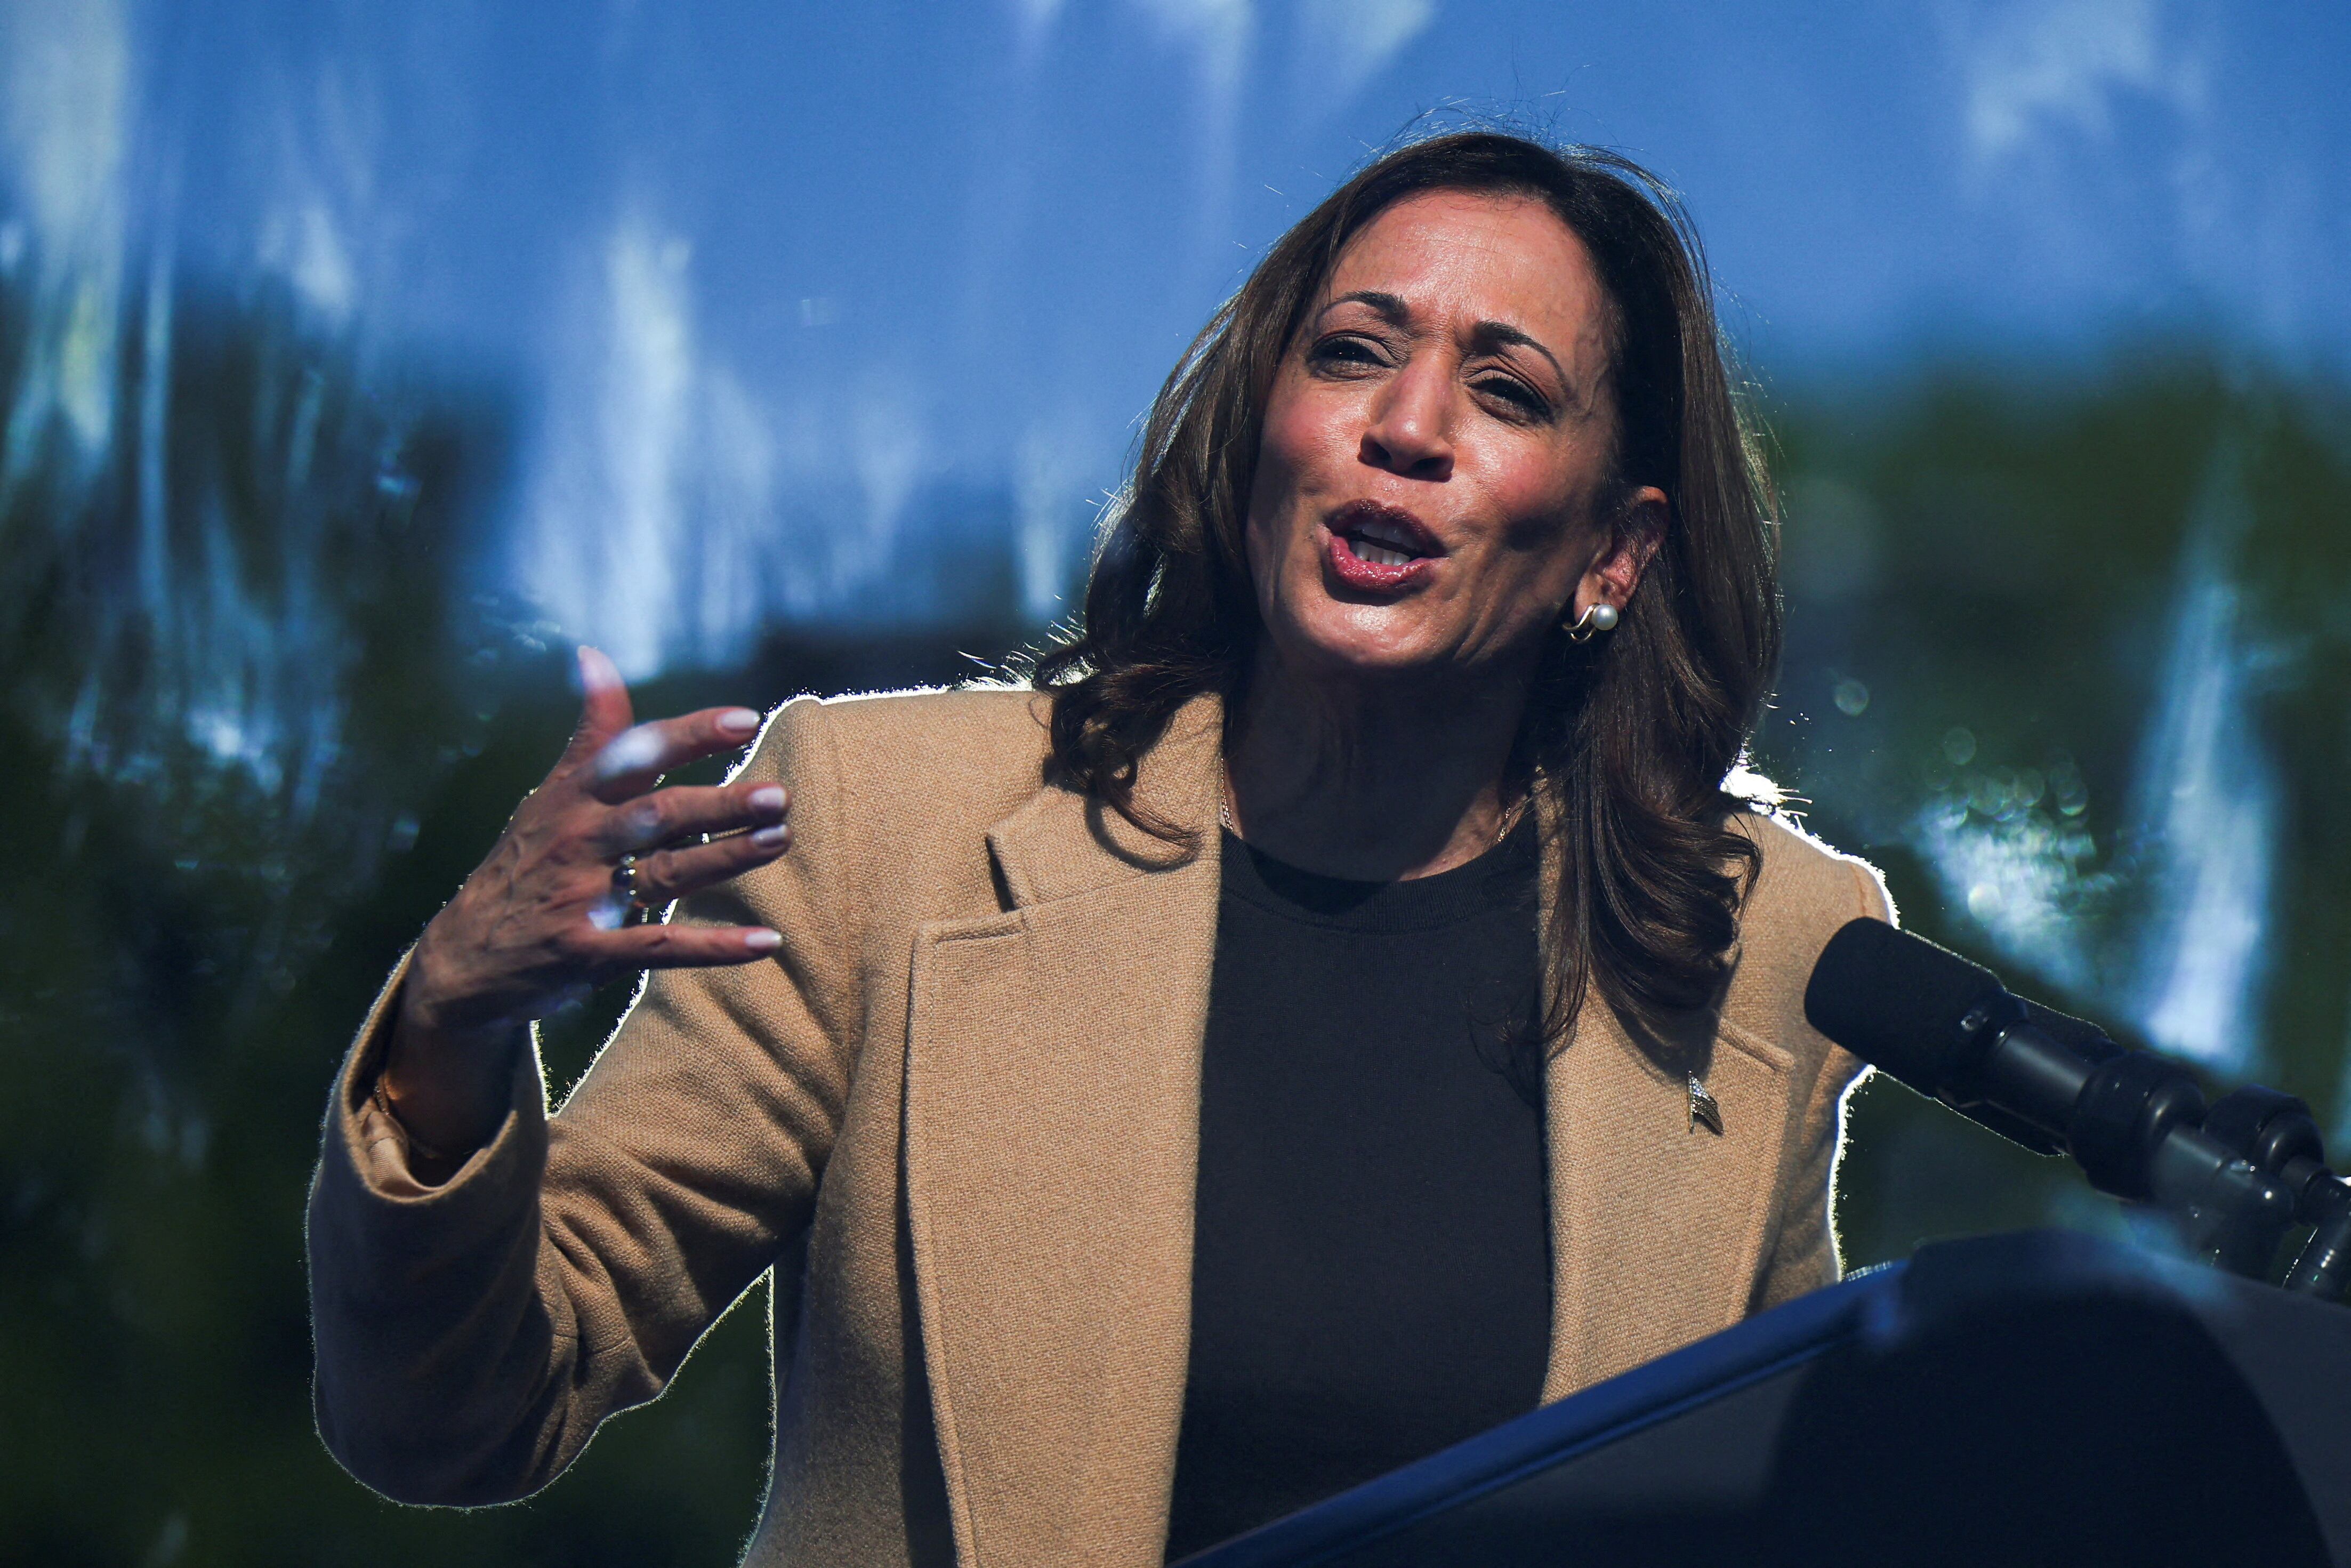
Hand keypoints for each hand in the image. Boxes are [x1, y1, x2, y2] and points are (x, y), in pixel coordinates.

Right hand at [379, 647, 789, 1164]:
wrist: (463, 958)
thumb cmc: (525, 864)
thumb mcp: (549, 795)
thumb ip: (591, 735)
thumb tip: (594, 654)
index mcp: (573, 798)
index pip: (635, 754)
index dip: (689, 735)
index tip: (745, 719)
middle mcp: (578, 841)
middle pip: (658, 814)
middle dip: (718, 803)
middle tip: (777, 796)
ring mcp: (582, 898)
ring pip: (666, 873)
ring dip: (726, 858)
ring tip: (779, 839)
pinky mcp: (590, 953)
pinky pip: (661, 946)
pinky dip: (715, 946)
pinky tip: (767, 940)